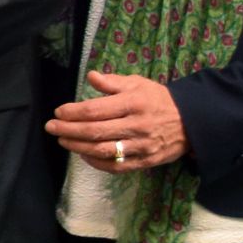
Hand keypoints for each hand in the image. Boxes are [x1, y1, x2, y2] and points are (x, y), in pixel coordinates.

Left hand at [46, 71, 188, 173]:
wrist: (191, 121)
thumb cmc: (158, 99)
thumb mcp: (138, 83)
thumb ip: (112, 82)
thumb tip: (90, 76)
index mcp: (134, 102)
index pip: (96, 109)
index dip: (73, 112)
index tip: (59, 112)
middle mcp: (137, 125)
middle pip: (95, 131)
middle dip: (68, 130)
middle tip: (51, 127)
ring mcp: (141, 145)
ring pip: (103, 150)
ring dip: (78, 147)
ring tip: (63, 140)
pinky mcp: (145, 161)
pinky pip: (116, 166)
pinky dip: (96, 162)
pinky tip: (83, 154)